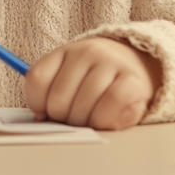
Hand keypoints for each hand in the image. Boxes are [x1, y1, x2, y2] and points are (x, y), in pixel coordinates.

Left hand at [25, 37, 161, 130]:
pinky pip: (109, 106)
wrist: (137, 67)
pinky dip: (104, 120)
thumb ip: (51, 93)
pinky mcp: (132, 80)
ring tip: (91, 120)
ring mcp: (110, 62)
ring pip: (82, 105)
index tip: (46, 113)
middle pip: (58, 99)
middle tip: (74, 119)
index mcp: (64, 51)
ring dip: (84, 123)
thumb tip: (41, 117)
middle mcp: (86, 51)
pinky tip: (106, 120)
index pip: (37, 79)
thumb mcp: (71, 79)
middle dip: (62, 119)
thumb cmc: (97, 80)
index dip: (37, 104)